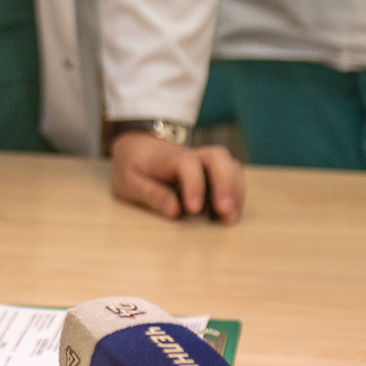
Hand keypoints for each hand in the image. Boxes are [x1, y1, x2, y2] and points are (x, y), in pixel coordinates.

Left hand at [109, 131, 244, 223]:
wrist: (138, 146)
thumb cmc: (133, 166)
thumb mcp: (129, 182)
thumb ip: (150, 194)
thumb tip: (174, 210)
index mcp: (167, 158)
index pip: (186, 163)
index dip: (194, 184)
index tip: (193, 208)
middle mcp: (192, 155)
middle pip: (218, 157)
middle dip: (226, 184)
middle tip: (225, 211)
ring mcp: (204, 162)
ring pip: (230, 165)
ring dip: (236, 191)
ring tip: (230, 218)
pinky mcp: (212, 172)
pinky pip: (232, 176)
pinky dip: (237, 193)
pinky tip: (230, 213)